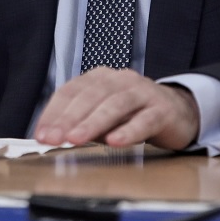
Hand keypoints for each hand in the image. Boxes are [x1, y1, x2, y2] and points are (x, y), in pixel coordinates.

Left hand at [33, 67, 199, 150]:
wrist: (178, 111)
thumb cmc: (133, 114)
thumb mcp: (103, 116)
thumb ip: (81, 122)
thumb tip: (52, 136)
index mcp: (100, 79)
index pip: (71, 91)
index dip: (54, 112)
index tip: (41, 134)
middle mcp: (120, 80)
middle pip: (91, 96)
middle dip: (69, 119)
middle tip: (54, 138)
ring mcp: (142, 92)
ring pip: (115, 104)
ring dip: (94, 123)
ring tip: (76, 139)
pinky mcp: (162, 109)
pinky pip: (144, 119)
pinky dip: (129, 130)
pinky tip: (116, 141)